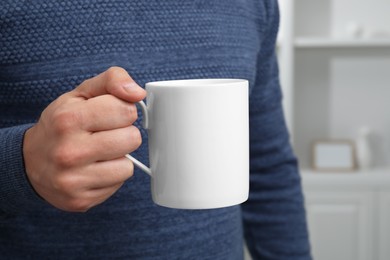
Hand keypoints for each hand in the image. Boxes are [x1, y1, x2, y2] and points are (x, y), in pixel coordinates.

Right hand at [23, 67, 145, 211]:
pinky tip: (94, 169)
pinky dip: (112, 175)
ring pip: (128, 166)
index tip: (111, 115)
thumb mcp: (81, 94)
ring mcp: (74, 180)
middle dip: (124, 134)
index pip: (126, 110)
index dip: (123, 111)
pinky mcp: (81, 200)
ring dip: (119, 157)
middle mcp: (69, 151)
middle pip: (132, 139)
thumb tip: (138, 92)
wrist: (30, 162)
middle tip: (105, 134)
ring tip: (99, 153)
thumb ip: (112, 80)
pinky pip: (118, 184)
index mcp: (69, 119)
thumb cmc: (62, 124)